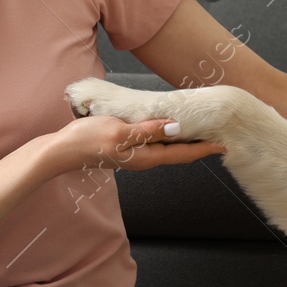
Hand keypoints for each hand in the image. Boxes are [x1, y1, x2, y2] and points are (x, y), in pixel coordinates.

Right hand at [44, 115, 224, 177]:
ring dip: (185, 142)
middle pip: (179, 153)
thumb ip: (148, 130)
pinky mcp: (126, 148)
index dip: (205, 149)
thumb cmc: (88, 140)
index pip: (183, 153)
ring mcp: (135, 154)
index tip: (224, 145)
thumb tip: (175, 128)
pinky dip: (168, 138)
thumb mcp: (120, 131)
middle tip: (220, 137)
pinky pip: (154, 144)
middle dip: (200, 146)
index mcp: (146, 157)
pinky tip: (170, 130)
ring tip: (202, 133)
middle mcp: (144, 158)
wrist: (61, 150)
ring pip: (167, 149)